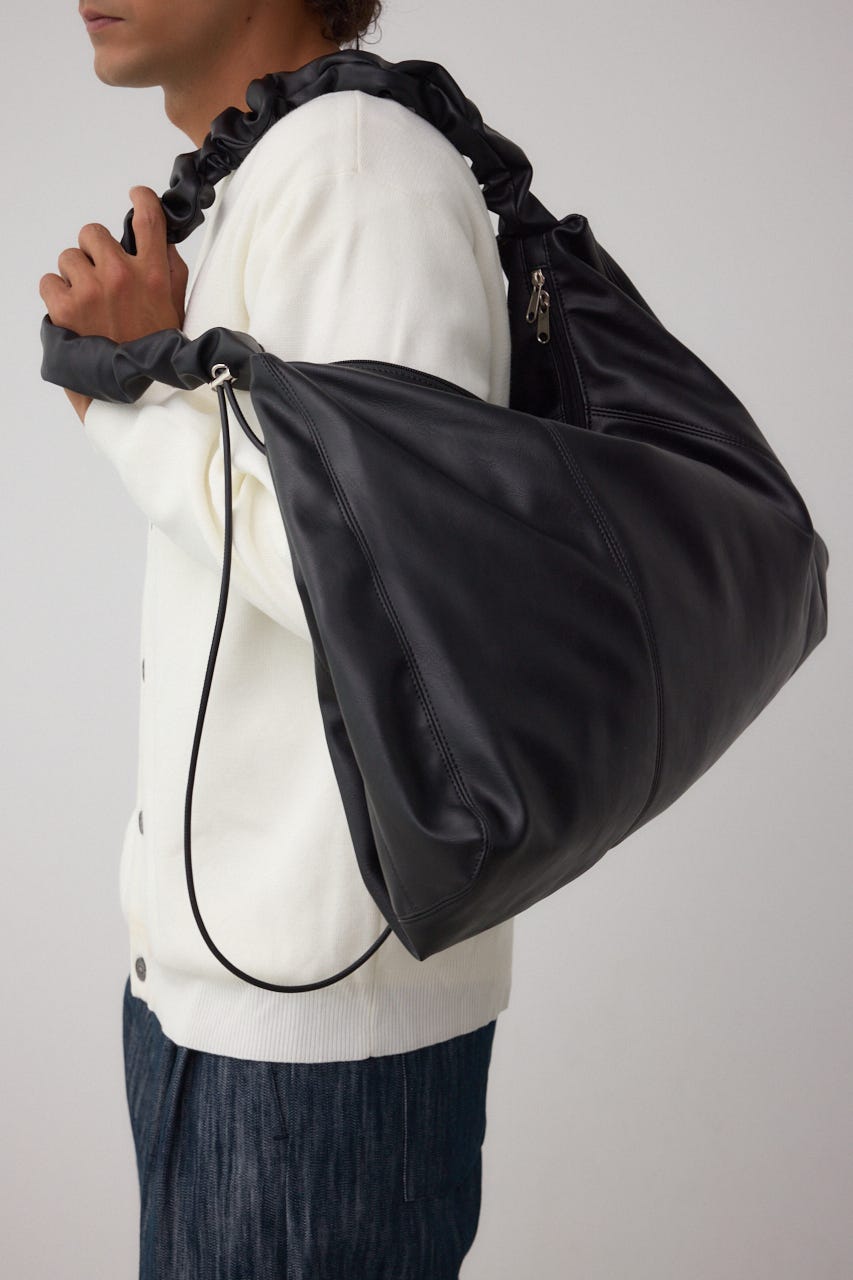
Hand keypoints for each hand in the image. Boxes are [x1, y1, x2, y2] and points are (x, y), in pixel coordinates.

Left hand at [39, 186, 188, 421]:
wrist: (136, 392)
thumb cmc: (156, 349)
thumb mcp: (177, 308)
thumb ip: (171, 271)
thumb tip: (160, 242)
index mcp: (154, 274)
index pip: (148, 218)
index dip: (140, 199)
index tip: (136, 197)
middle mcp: (122, 275)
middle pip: (93, 232)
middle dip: (93, 251)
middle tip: (101, 278)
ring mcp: (91, 290)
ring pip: (68, 257)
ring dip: (74, 275)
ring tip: (88, 303)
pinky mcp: (65, 307)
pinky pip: (49, 282)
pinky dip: (57, 295)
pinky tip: (73, 314)